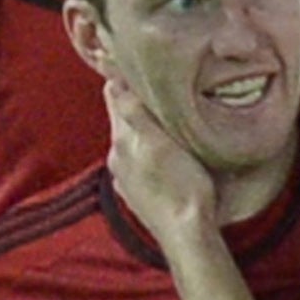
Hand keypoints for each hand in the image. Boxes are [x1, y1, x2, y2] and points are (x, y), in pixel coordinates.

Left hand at [104, 78, 215, 245]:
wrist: (186, 234)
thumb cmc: (180, 186)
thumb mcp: (160, 142)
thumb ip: (133, 112)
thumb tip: (113, 81)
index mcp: (122, 139)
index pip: (113, 94)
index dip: (125, 77)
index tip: (141, 65)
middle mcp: (117, 158)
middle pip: (123, 118)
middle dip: (137, 103)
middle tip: (161, 89)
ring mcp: (125, 178)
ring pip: (132, 141)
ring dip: (144, 130)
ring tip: (168, 121)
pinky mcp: (138, 194)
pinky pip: (140, 164)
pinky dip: (149, 154)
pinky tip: (166, 156)